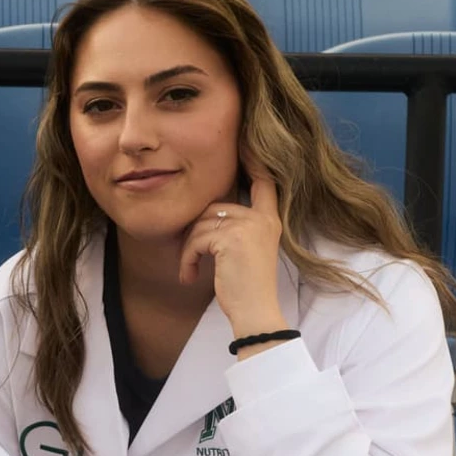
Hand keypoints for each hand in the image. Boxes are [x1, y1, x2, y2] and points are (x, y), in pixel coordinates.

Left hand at [180, 166, 286, 348]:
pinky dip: (186, 259)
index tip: (245, 144)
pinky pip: (195, 239)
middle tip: (190, 260)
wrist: (255, 312)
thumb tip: (206, 213)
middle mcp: (262, 218)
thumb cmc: (245, 288)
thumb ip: (234, 228)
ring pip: (200, 224)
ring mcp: (248, 226)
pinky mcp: (231, 238)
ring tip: (189, 272)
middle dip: (195, 233)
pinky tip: (189, 276)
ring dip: (188, 250)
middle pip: (214, 208)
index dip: (254, 162)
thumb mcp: (244, 252)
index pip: (263, 182)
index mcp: (269, 220)